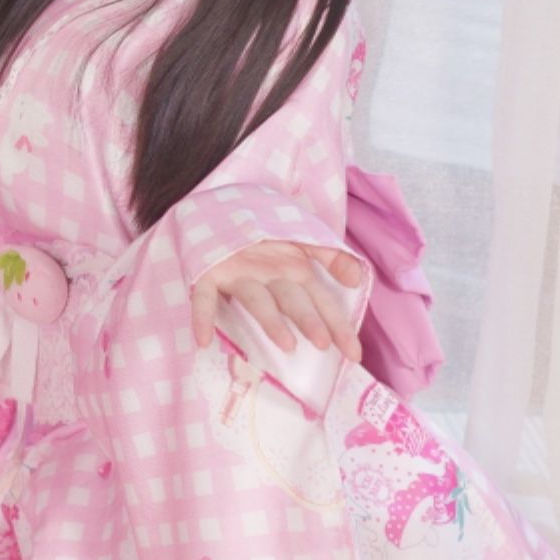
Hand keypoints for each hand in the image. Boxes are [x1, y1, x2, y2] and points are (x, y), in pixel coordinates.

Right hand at [191, 240, 369, 354]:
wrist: (216, 204)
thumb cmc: (263, 233)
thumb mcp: (301, 240)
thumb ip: (332, 258)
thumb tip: (357, 280)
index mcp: (294, 266)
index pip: (321, 299)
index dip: (339, 326)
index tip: (355, 354)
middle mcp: (269, 270)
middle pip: (291, 298)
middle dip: (308, 319)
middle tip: (322, 343)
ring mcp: (237, 272)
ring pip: (256, 298)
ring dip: (270, 320)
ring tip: (285, 344)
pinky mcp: (208, 272)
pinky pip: (204, 297)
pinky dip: (201, 316)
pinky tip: (203, 341)